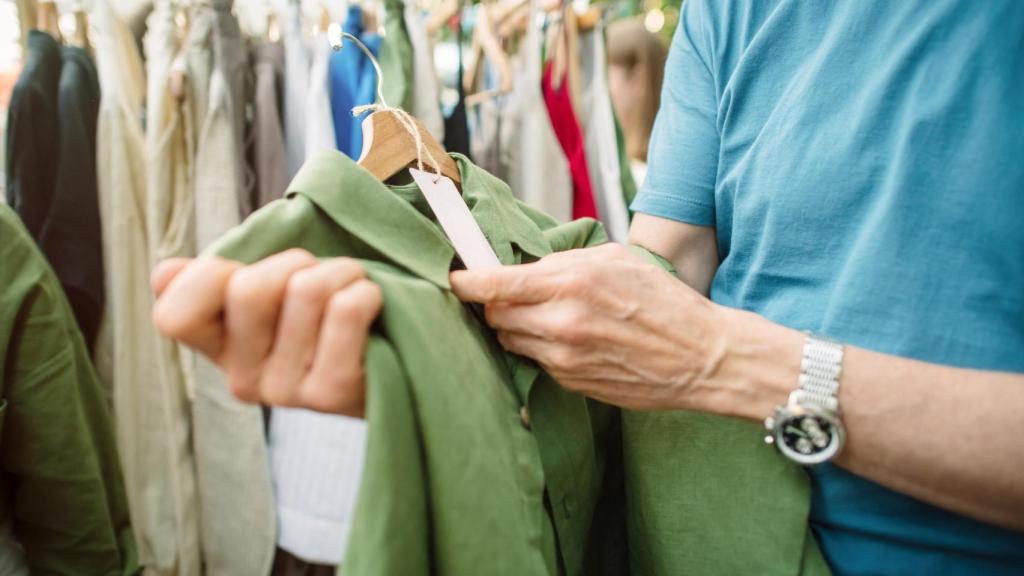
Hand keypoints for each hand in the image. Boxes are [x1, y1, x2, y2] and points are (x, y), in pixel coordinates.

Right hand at [151, 249, 381, 416]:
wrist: (397, 364)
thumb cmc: (328, 317)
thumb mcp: (270, 295)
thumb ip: (216, 282)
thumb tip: (164, 274)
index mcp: (217, 351)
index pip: (173, 316)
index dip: (209, 277)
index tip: (248, 274)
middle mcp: (243, 382)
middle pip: (249, 288)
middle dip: (296, 262)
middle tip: (321, 277)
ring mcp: (285, 394)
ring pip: (305, 290)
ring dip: (340, 272)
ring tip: (352, 289)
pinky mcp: (332, 394)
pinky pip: (344, 310)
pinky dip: (365, 291)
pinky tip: (371, 307)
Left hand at [451, 243, 796, 414]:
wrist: (701, 357)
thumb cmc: (664, 302)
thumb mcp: (616, 259)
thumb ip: (564, 261)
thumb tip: (524, 267)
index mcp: (571, 283)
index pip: (494, 284)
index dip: (466, 281)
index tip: (455, 278)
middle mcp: (561, 323)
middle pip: (495, 315)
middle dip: (496, 303)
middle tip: (510, 294)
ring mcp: (564, 358)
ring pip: (511, 340)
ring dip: (518, 327)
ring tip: (548, 316)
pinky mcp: (571, 383)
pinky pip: (536, 362)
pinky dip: (542, 348)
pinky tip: (571, 339)